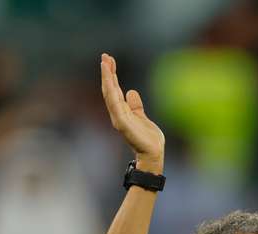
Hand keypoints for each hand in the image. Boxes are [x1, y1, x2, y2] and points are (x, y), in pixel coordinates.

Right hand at [100, 53, 164, 172]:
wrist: (153, 154)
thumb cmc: (148, 138)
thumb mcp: (142, 116)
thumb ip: (135, 105)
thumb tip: (131, 92)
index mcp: (122, 111)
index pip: (114, 89)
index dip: (111, 75)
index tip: (109, 60)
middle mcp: (117, 113)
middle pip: (110, 89)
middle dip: (107, 73)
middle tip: (104, 56)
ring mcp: (119, 118)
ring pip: (110, 94)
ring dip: (107, 79)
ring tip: (104, 63)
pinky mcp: (122, 123)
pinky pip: (115, 104)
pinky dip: (111, 92)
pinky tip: (110, 81)